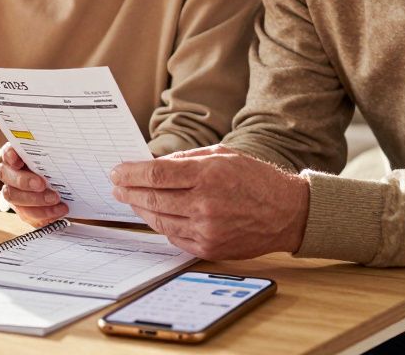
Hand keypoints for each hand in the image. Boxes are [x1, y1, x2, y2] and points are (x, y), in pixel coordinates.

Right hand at [0, 144, 66, 226]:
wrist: (65, 189)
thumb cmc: (58, 169)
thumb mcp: (57, 158)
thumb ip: (54, 154)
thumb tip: (61, 149)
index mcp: (17, 156)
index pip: (7, 152)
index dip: (10, 155)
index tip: (18, 161)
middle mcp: (11, 174)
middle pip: (6, 176)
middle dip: (24, 181)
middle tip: (41, 184)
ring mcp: (14, 193)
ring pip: (14, 198)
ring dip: (36, 200)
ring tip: (55, 199)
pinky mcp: (22, 210)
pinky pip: (27, 215)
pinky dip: (44, 214)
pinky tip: (59, 210)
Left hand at [110, 145, 308, 259]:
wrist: (288, 213)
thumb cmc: (255, 179)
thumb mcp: (222, 155)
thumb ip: (186, 160)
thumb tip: (153, 165)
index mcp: (207, 175)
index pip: (155, 175)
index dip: (130, 173)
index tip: (117, 171)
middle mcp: (204, 204)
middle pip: (152, 198)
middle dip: (128, 191)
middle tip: (116, 186)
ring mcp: (206, 230)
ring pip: (159, 220)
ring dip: (140, 209)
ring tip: (130, 200)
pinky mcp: (210, 248)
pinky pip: (174, 237)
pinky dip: (161, 225)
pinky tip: (154, 215)